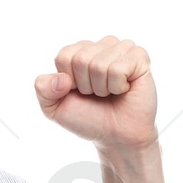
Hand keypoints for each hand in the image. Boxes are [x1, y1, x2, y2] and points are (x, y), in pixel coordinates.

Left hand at [35, 37, 157, 154]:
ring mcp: (121, 49)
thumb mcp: (54, 108)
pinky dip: (117, 86)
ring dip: (102, 87)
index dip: (69, 82)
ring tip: (111, 92)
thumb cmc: (88, 119)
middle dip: (86, 85)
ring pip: (99, 64)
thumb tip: (61, 79)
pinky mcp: (139, 57)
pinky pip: (118, 68)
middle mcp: (101, 46)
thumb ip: (43, 89)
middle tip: (98, 95)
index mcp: (79, 52)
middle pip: (81, 59)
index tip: (81, 92)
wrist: (116, 137)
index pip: (64, 56)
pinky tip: (124, 89)